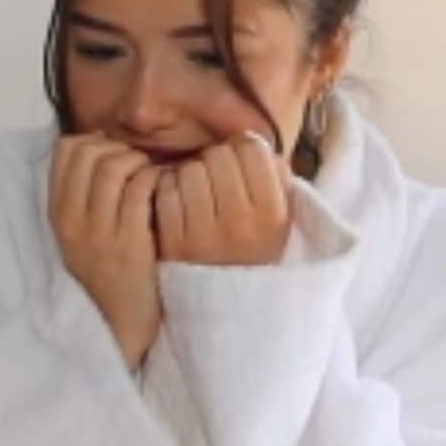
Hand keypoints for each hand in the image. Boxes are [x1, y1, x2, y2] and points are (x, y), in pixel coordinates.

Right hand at [50, 133, 164, 368]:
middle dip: (118, 148)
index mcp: (58, 215)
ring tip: (150, 177)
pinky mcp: (130, 244)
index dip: (94, 142)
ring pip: (114, 167)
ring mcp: (99, 233)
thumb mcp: (82, 232)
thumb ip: (84, 192)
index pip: (65, 150)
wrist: (121, 321)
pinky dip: (157, 179)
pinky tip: (164, 192)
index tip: (113, 157)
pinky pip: (142, 188)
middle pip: (90, 153)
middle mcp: (72, 222)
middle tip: (136, 166)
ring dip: (139, 162)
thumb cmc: (109, 269)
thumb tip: (99, 140)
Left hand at [156, 132, 291, 265]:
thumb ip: (276, 178)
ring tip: (197, 192)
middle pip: (218, 155)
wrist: (226, 306)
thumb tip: (251, 139)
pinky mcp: (172, 243)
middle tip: (215, 178)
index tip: (238, 161)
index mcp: (272, 214)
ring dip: (190, 174)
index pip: (251, 150)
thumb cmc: (253, 253)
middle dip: (215, 161)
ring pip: (189, 170)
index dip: (242, 149)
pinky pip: (165, 193)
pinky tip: (178, 203)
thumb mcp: (280, 220)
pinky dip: (169, 191)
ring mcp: (203, 234)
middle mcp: (239, 223)